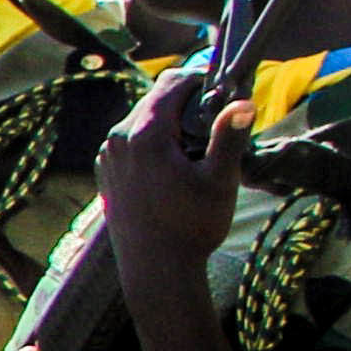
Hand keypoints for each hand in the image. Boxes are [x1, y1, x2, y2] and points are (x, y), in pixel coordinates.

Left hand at [94, 62, 249, 278]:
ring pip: (143, 120)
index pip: (172, 82)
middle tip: (217, 123)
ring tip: (199, 147)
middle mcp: (117, 139)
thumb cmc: (190, 226)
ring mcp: (107, 156)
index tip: (225, 93)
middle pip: (156, 99)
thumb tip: (244, 102)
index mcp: (143, 133)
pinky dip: (155, 143)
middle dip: (188, 104)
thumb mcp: (219, 179)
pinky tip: (177, 165)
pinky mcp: (106, 172)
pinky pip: (132, 142)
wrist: (155, 270)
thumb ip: (229, 136)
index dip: (201, 80)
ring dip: (171, 123)